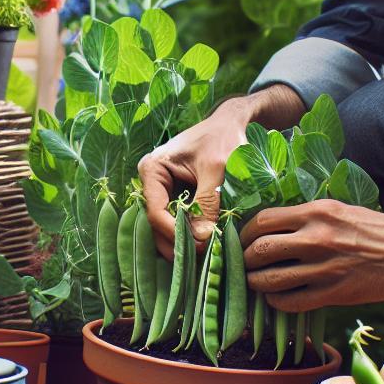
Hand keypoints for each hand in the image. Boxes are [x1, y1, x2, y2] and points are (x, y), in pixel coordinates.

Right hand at [138, 100, 249, 255]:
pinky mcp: (176, 198)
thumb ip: (207, 202)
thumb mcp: (216, 169)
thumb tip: (201, 239)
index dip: (175, 233)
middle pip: (157, 224)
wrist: (232, 124)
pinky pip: (178, 222)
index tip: (199, 246)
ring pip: (166, 228)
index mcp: (152, 169)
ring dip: (183, 243)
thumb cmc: (223, 139)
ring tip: (205, 255)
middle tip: (202, 258)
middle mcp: (151, 183)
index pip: (156, 211)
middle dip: (177, 243)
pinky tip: (205, 245)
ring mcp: (162, 192)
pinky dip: (190, 235)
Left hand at [241, 199, 383, 310]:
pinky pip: (291, 302)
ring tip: (255, 283)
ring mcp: (323, 268)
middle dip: (246, 260)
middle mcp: (316, 238)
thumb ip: (308, 216)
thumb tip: (274, 227)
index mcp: (316, 212)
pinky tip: (276, 299)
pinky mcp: (333, 293)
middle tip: (245, 265)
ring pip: (270, 279)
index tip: (243, 241)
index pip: (263, 220)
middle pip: (260, 250)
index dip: (246, 233)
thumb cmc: (374, 229)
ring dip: (256, 284)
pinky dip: (276, 302)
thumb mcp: (339, 209)